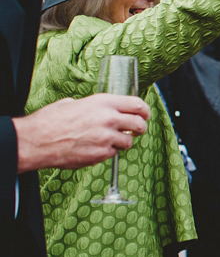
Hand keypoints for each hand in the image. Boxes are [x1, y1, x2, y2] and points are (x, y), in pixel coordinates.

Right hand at [14, 94, 149, 172]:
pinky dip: (107, 152)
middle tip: (135, 130)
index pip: (137, 104)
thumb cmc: (50, 121)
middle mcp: (108, 119)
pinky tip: (94, 148)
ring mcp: (106, 138)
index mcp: (103, 102)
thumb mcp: (73, 103)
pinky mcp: (101, 154)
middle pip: (139, 125)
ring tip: (107, 140)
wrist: (36, 141)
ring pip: (128, 142)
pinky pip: (113, 154)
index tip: (145, 114)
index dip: (144, 111)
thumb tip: (101, 110)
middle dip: (139, 128)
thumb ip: (93, 107)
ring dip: (121, 142)